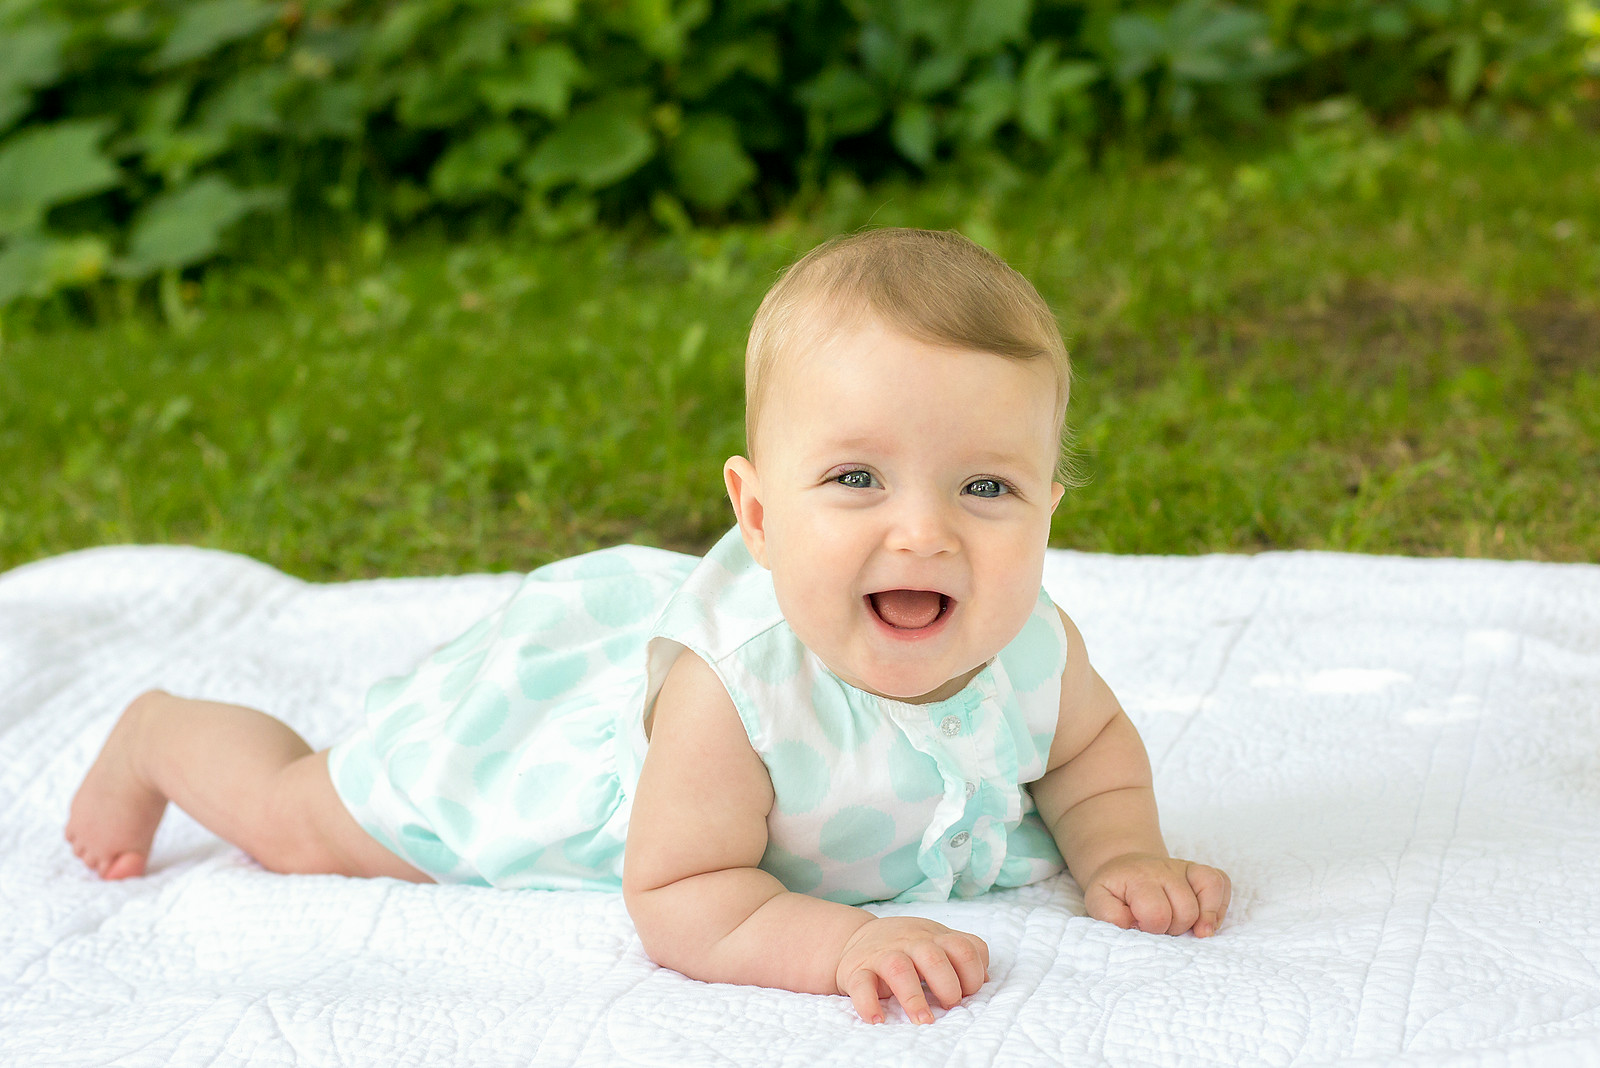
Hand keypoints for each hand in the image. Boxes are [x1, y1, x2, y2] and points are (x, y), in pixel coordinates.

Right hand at [835, 916, 988, 1024]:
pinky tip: (877, 1019)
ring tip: (922, 1020)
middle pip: (933, 957)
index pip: (964, 948)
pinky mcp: (857, 970)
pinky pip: (861, 984)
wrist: (856, 937)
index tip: (968, 994)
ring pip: (899, 968)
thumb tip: (986, 978)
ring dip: (913, 997)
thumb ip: (963, 952)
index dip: (973, 973)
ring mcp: (883, 954)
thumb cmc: (906, 945)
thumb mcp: (936, 940)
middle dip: (947, 985)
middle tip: (949, 1005)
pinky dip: (868, 1003)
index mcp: (934, 937)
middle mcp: (910, 942)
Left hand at [1083, 853, 1230, 937]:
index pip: (1157, 913)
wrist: (1125, 867)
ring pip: (1208, 896)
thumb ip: (1109, 916)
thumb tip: (1134, 925)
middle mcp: (1165, 869)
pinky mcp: (1200, 871)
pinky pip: (1222, 882)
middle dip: (1174, 928)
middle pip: (1187, 910)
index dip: (1152, 928)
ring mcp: (1185, 868)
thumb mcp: (1099, 901)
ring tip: (1185, 929)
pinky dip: (1219, 905)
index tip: (1141, 927)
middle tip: (1160, 928)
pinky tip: (1205, 921)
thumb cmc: (1116, 890)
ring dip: (1198, 921)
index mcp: (1139, 878)